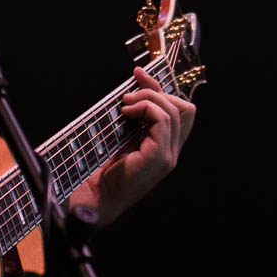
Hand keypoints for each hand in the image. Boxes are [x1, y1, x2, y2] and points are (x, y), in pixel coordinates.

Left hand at [70, 67, 195, 225]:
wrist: (92, 201)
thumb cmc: (99, 172)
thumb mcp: (119, 137)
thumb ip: (132, 120)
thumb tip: (132, 91)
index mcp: (164, 148)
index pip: (181, 111)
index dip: (161, 89)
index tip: (138, 76)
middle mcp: (171, 153)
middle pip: (184, 108)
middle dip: (157, 90)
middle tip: (130, 94)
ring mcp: (168, 157)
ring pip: (173, 111)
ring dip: (148, 98)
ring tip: (126, 104)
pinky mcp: (158, 158)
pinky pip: (162, 120)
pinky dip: (146, 107)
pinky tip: (127, 112)